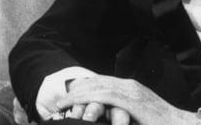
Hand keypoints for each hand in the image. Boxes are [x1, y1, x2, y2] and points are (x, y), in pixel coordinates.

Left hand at [56, 75, 200, 124]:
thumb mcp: (140, 117)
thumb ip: (126, 115)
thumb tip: (113, 119)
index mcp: (134, 89)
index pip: (104, 82)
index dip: (85, 87)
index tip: (70, 97)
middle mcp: (132, 86)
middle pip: (98, 81)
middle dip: (78, 89)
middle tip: (60, 100)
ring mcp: (132, 92)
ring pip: (98, 87)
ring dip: (77, 94)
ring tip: (61, 103)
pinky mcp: (132, 102)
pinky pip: (104, 96)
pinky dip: (85, 99)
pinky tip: (72, 105)